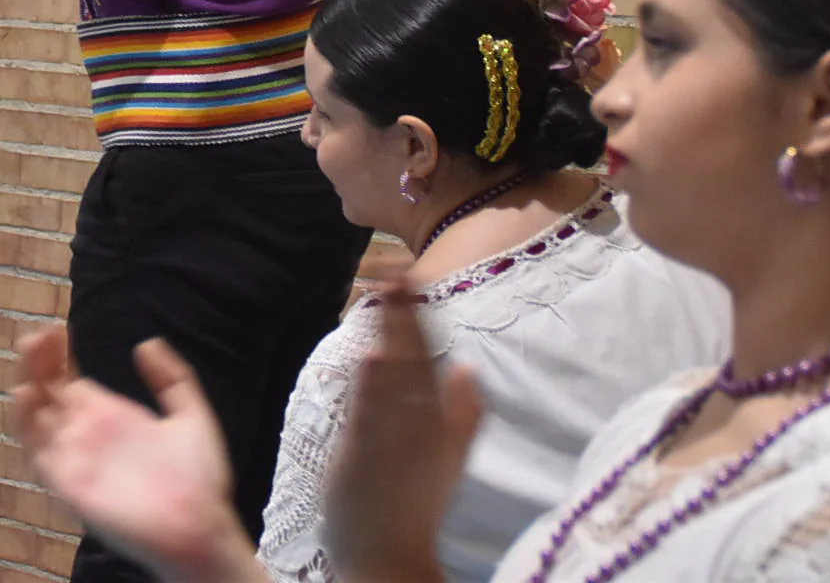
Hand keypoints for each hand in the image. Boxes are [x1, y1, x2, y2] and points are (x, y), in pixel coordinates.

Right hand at [12, 325, 260, 582]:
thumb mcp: (191, 417)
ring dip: (27, 385)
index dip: (58, 353)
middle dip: (37, 362)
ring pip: (35, 417)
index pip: (70, 378)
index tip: (56, 327)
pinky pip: (37, 452)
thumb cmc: (199, 481)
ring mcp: (74, 457)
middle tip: (37, 335)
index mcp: (110, 416)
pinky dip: (26, 424)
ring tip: (29, 353)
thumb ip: (172, 378)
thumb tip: (147, 342)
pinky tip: (27, 394)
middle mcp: (86, 434)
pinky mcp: (67, 483)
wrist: (200, 528)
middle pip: (47, 391)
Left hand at [322, 283, 475, 582]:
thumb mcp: (450, 458)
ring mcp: (391, 444)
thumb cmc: (414, 504)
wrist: (391, 560)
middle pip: (413, 363)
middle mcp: (419, 431)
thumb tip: (467, 368)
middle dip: (406, 318)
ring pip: (392, 383)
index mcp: (440, 425)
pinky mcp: (361, 460)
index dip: (420, 319)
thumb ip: (463, 413)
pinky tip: (371, 358)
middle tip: (399, 274)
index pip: (429, 360)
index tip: (412, 278)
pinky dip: (371, 390)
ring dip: (390, 341)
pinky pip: (367, 418)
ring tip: (386, 298)